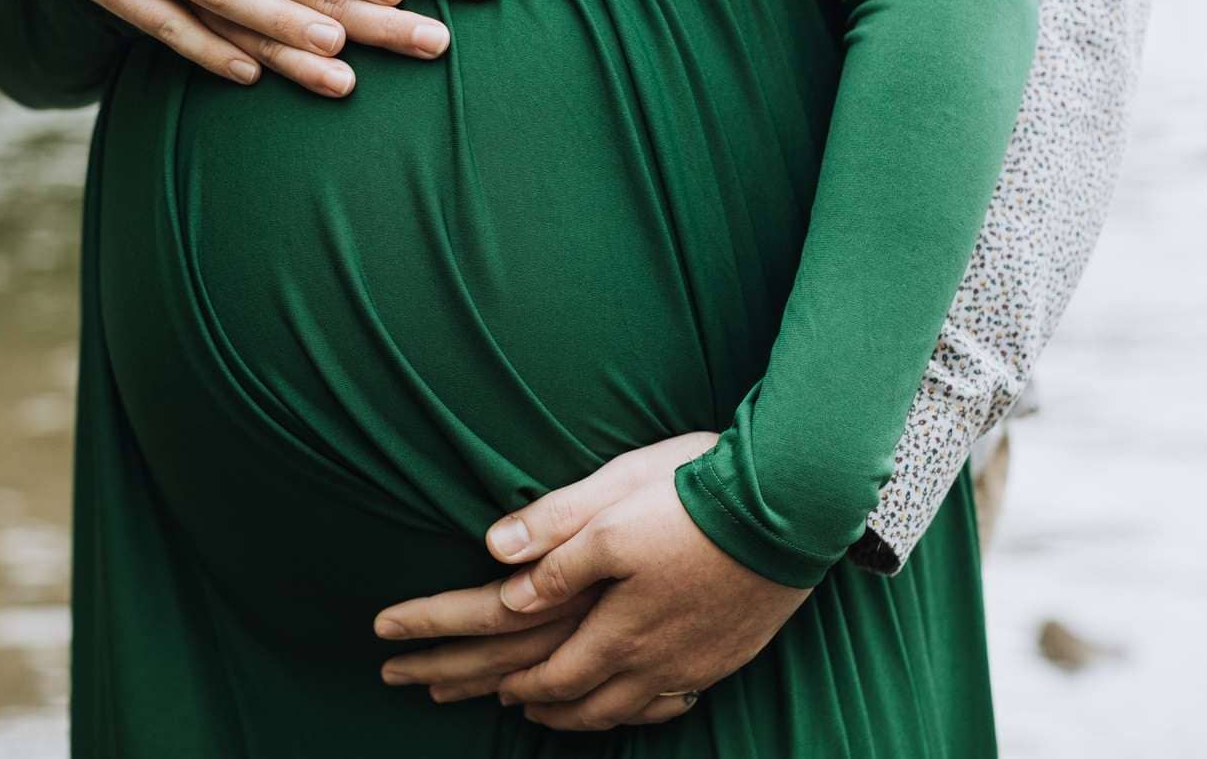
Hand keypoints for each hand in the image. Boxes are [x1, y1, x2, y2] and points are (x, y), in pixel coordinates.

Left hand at [375, 433, 811, 730]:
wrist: (796, 507)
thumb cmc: (700, 494)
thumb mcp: (616, 500)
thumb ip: (555, 535)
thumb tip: (494, 556)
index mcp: (610, 621)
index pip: (525, 659)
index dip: (464, 662)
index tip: (410, 660)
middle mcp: (647, 657)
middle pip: (559, 694)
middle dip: (491, 693)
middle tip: (431, 690)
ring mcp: (689, 663)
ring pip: (612, 708)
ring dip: (559, 711)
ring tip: (523, 709)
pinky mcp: (722, 655)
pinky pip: (660, 703)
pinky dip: (620, 710)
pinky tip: (616, 703)